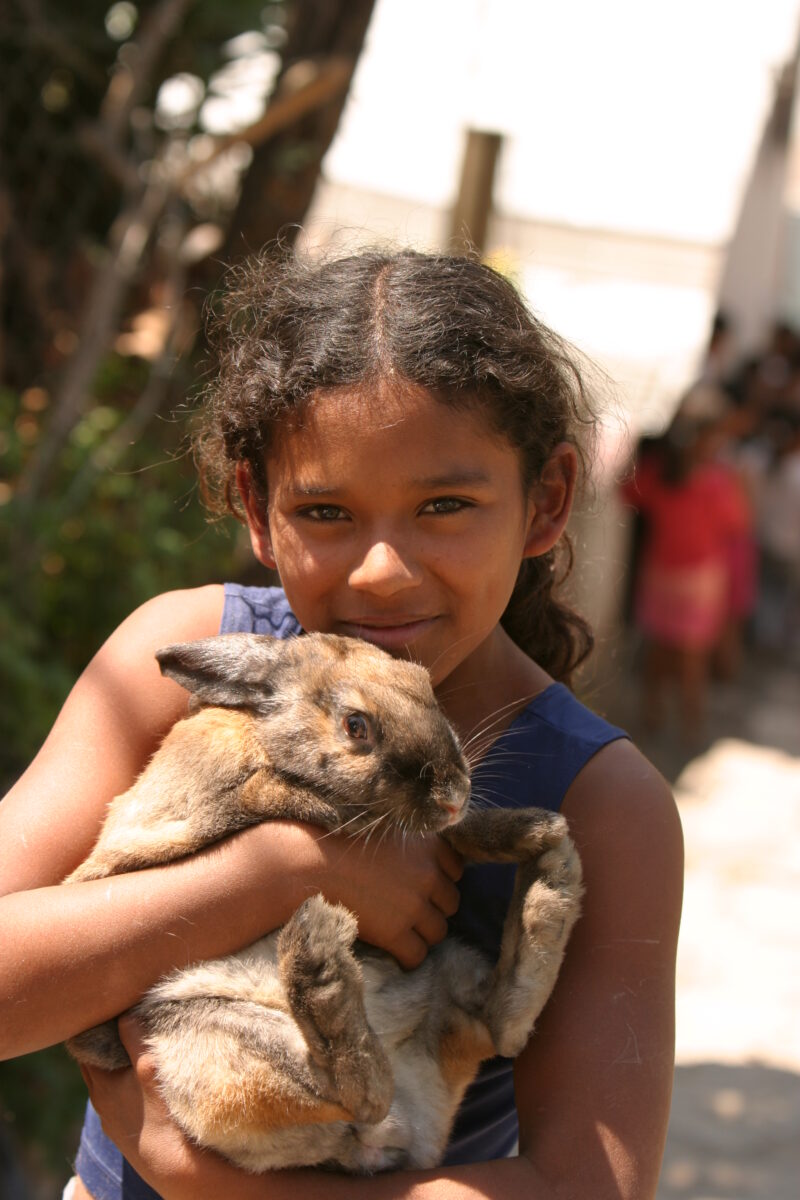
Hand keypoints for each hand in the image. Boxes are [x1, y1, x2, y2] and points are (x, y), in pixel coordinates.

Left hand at [79, 1015, 206, 1199]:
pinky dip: (129, 1079)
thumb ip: (135, 1038)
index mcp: (100, 1085)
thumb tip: (126, 1012)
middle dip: (107, 1041)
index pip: (85, 1047)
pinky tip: (147, 1074)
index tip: (110, 1006)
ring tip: (139, 1041)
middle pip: (96, 1062)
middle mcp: (101, 1102)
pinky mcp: (129, 1128)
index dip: (96, 1026)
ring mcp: (114, 1117)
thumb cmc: (163, 1116)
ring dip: (120, 1061)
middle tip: (124, 1017)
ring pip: (110, 1080)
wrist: (175, 1167)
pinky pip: (122, 1095)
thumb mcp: (149, 1069)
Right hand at [314, 829, 462, 967]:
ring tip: (402, 929)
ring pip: (438, 931)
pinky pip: (417, 955)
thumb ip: (414, 845)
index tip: (423, 884)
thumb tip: (433, 865)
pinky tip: (394, 950)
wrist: (312, 863)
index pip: (457, 870)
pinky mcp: (395, 933)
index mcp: (428, 845)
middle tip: (410, 908)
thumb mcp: (388, 831)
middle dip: (433, 907)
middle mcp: (427, 874)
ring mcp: (413, 905)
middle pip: (450, 902)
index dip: (440, 879)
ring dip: (423, 932)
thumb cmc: (344, 842)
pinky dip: (408, 956)